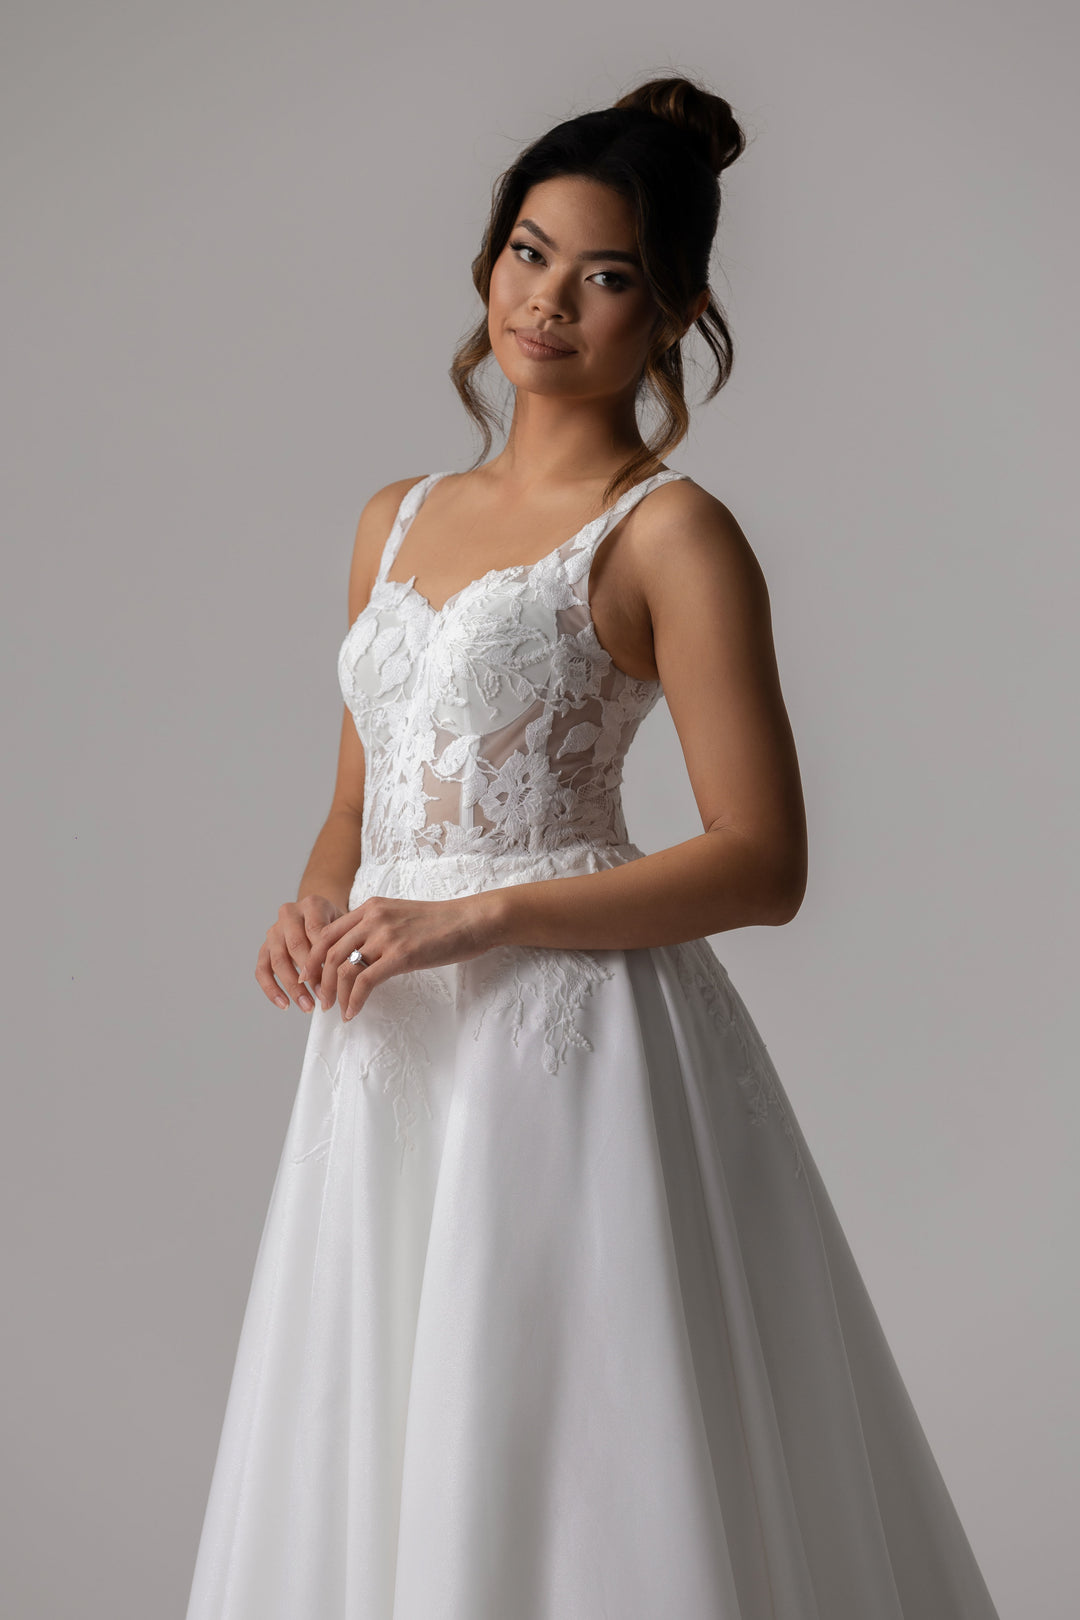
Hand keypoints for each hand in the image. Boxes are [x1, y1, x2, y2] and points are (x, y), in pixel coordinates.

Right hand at [256, 894, 344, 1011]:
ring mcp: (274, 930)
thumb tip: (346, 978)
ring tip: (308, 1007)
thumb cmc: (338, 925)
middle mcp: (289, 913)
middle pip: (295, 946)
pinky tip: (285, 1005)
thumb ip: (344, 944)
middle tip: (324, 998)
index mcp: (312, 904)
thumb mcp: (346, 927)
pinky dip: (271, 989)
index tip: (336, 982)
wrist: (320, 915)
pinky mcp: (264, 947)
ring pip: (278, 960)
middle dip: (310, 975)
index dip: (324, 958)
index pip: (316, 932)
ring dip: (293, 987)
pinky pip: (262, 970)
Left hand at [298, 891, 503, 1020]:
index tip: (310, 977)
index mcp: (371, 907)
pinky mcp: (401, 955)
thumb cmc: (443, 922)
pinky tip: (353, 1012)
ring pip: (343, 968)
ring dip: (334, 994)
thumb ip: (378, 927)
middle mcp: (373, 918)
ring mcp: (386, 936)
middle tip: (319, 1000)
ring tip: (335, 1010)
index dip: (314, 957)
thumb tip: (361, 950)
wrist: (473, 920)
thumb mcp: (402, 916)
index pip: (328, 932)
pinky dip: (354, 1001)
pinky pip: (364, 982)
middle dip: (319, 980)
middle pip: (329, 952)